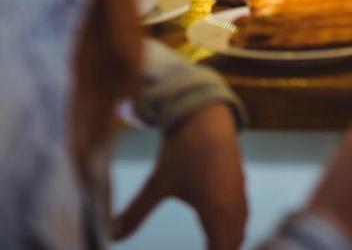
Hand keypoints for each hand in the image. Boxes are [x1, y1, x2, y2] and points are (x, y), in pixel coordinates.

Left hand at [113, 103, 246, 249]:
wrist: (208, 115)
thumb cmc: (184, 149)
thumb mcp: (156, 183)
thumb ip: (135, 213)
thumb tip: (111, 235)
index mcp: (216, 211)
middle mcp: (233, 206)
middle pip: (233, 244)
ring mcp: (239, 194)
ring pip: (239, 230)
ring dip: (226, 242)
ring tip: (209, 247)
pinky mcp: (239, 184)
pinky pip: (240, 215)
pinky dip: (230, 228)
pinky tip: (215, 225)